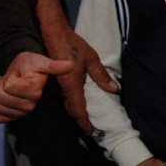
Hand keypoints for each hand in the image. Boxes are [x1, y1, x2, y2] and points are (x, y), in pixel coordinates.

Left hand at [0, 51, 71, 125]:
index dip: (8, 77)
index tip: (15, 73)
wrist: (24, 72)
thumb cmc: (31, 65)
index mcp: (35, 92)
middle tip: (8, 79)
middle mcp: (29, 106)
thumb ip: (52, 65)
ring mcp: (19, 113)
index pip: (8, 86)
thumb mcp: (39, 61)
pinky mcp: (10, 117)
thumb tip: (71, 65)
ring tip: (3, 85)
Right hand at [36, 0, 115, 131]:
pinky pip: (60, 97)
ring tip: (84, 118)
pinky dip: (68, 103)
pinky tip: (75, 103)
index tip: (90, 132)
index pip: (78, 110)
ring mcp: (54, 86)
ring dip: (74, 112)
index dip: (84, 122)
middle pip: (70, 110)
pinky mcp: (51, 81)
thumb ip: (101, 76)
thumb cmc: (72, 44)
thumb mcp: (92, 58)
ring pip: (64, 104)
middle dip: (80, 120)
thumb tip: (114, 90)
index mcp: (71, 85)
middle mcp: (61, 89)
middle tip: (90, 128)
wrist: (52, 33)